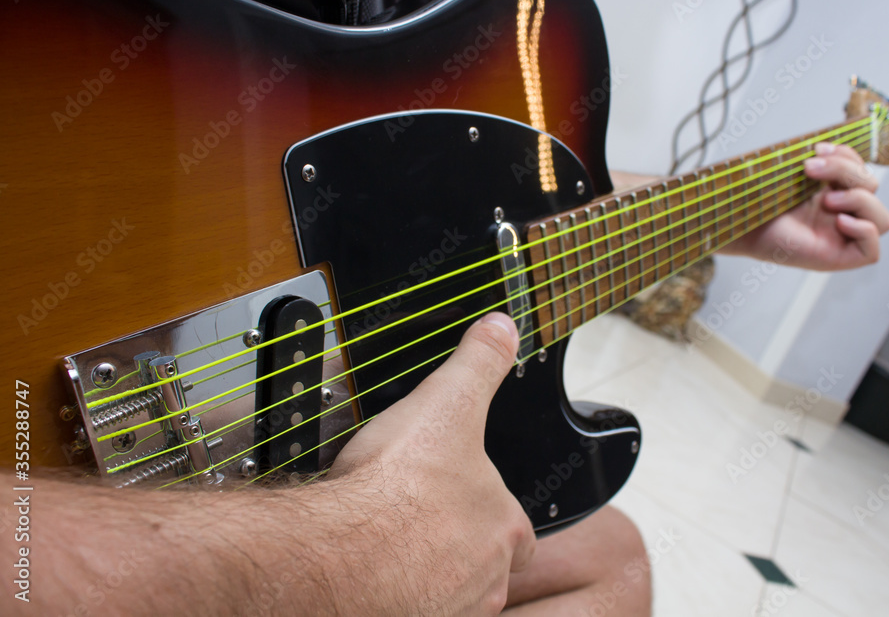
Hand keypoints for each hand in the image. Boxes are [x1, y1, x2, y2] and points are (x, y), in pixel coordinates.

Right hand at [17, 313, 532, 616]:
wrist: (344, 551)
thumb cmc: (397, 487)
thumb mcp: (447, 401)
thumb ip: (479, 364)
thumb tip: (502, 328)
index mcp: (504, 527)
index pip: (515, 527)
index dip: (488, 511)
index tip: (457, 500)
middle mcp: (485, 578)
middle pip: (481, 565)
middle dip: (453, 547)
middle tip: (414, 525)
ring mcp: (447, 610)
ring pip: (446, 594)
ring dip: (423, 574)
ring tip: (385, 547)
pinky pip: (408, 611)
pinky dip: (390, 597)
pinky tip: (367, 575)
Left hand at [721, 142, 888, 269]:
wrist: (737, 223)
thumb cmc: (759, 200)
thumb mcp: (795, 176)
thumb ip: (822, 163)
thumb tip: (834, 149)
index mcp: (832, 192)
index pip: (862, 171)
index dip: (849, 156)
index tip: (817, 149)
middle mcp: (841, 214)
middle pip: (873, 188)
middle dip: (847, 171)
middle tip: (810, 169)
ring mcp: (841, 237)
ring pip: (882, 218)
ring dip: (859, 199)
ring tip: (826, 199)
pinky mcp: (838, 259)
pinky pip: (872, 251)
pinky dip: (864, 230)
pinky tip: (837, 220)